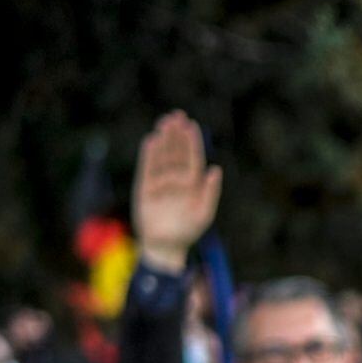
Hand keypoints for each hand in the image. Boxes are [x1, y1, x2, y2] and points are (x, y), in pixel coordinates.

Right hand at [134, 112, 222, 272]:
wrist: (164, 247)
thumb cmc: (187, 232)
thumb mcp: (204, 214)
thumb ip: (210, 192)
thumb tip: (216, 169)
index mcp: (193, 184)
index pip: (192, 157)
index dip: (191, 141)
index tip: (190, 124)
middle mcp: (176, 180)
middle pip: (176, 152)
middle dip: (176, 134)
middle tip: (176, 115)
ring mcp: (160, 183)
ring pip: (162, 156)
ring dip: (163, 140)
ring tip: (164, 123)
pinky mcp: (145, 188)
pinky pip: (147, 168)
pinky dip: (149, 155)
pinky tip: (151, 141)